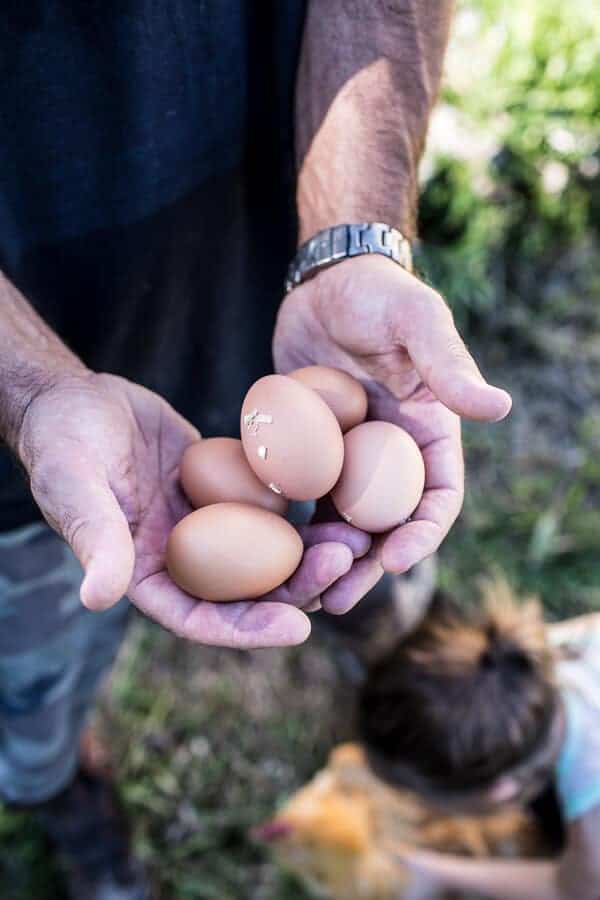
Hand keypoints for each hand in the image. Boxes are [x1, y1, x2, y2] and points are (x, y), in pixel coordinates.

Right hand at [17, 372, 366, 646]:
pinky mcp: (222, 486)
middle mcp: (182, 556)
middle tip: (343, 561)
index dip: (248, 630)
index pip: (199, 619)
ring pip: (266, 549)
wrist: (74, 400)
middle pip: (247, 589)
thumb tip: (100, 598)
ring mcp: (206, 522)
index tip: (299, 628)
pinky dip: (301, 503)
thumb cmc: (60, 444)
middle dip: (297, 584)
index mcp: (145, 575)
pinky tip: (340, 491)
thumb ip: (94, 538)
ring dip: (310, 548)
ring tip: (355, 535)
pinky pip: (266, 502)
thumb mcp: (73, 487)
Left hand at [273, 255, 511, 606]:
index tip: (393, 559)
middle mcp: (391, 454)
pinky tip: (266, 553)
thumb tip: (500, 407)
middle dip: (367, 565)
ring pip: (343, 522)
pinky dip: (291, 527)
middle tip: (337, 597)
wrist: (325, 283)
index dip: (422, 534)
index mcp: (429, 433)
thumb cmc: (379, 294)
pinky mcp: (310, 453)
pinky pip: (303, 498)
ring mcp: (349, 457)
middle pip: (387, 525)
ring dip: (326, 559)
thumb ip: (449, 366)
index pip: (438, 498)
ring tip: (300, 592)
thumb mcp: (418, 322)